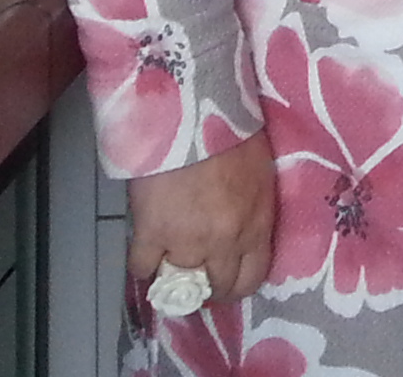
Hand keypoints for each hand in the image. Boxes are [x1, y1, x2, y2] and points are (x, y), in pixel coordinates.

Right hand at [125, 133, 276, 313]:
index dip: (237, 284)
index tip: (228, 280)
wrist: (194, 115)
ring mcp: (186, 242)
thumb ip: (253, 211)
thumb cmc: (233, 135)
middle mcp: (225, 243)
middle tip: (199, 277)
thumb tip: (243, 232)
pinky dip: (144, 265)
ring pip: (180, 283)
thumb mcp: (260, 176)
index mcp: (256, 225)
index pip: (251, 278)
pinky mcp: (152, 233)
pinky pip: (142, 267)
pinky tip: (147, 254)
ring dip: (175, 278)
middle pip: (218, 287)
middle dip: (209, 286)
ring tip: (171, 266)